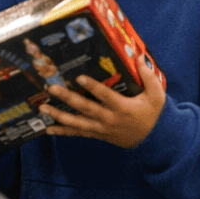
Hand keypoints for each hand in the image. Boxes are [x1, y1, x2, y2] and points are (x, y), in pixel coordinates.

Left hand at [42, 55, 164, 149]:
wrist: (153, 140)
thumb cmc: (153, 114)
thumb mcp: (156, 95)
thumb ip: (148, 77)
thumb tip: (138, 57)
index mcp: (122, 107)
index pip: (105, 96)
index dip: (92, 87)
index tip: (79, 78)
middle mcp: (109, 118)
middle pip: (85, 108)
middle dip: (67, 98)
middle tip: (51, 88)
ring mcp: (101, 128)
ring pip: (77, 123)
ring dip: (58, 115)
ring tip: (43, 107)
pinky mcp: (97, 134)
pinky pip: (78, 133)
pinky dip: (62, 132)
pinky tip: (47, 129)